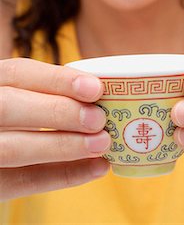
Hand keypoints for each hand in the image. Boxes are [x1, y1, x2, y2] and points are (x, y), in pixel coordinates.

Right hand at [0, 58, 110, 200]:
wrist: (1, 150)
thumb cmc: (20, 115)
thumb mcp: (23, 94)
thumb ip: (49, 91)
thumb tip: (98, 92)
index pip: (17, 73)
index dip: (57, 79)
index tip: (95, 87)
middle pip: (9, 106)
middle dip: (58, 111)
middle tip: (98, 119)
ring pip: (13, 148)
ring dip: (63, 146)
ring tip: (102, 143)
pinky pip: (23, 182)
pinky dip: (63, 175)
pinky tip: (96, 167)